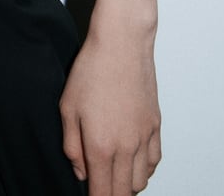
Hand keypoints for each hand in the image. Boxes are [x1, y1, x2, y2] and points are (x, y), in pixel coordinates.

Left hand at [59, 29, 161, 194]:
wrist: (122, 44)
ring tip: (112, 175)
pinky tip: (131, 163)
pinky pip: (153, 163)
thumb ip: (71, 146)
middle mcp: (127, 148)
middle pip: (123, 192)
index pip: (103, 194)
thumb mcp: (68, 107)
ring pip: (140, 182)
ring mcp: (144, 138)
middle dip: (110, 195)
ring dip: (126, 185)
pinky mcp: (155, 126)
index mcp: (101, 147)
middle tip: (99, 187)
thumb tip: (80, 172)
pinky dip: (143, 171)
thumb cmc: (92, 70)